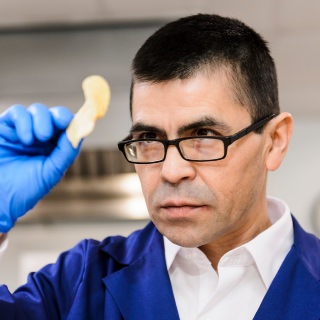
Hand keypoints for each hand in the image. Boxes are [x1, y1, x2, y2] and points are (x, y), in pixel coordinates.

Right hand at [0, 103, 80, 232]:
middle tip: (60, 124)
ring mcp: (23, 130)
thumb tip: (80, 132)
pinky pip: (17, 112)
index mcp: (55, 147)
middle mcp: (40, 137)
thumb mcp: (52, 171)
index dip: (73, 121)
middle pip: (55, 115)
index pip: (68, 127)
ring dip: (42, 120)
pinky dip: (24, 121)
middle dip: (59, 117)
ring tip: (40, 137)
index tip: (75, 122)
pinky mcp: (4, 127)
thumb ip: (66, 151)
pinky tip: (25, 139)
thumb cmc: (24, 189)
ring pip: (38, 110)